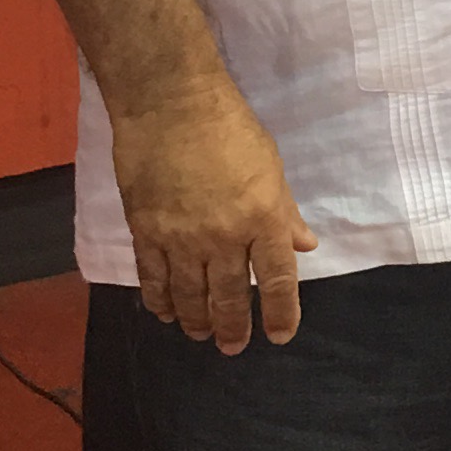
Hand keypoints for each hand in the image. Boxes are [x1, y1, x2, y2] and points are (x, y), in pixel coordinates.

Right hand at [110, 85, 316, 350]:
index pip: (278, 279)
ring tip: (201, 334)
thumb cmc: (229, 128)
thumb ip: (285, 212)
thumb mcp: (271, 167)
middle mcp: (224, 237)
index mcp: (263, 218)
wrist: (170, 104)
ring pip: (189, 296)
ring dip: (196, 321)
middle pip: (230, 297)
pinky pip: (153, 278)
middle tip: (234, 347)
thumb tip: (305, 245)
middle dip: (234, 328)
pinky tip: (164, 312)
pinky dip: (159, 301)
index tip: (280, 336)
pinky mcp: (146, 231)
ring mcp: (181, 238)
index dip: (281, 313)